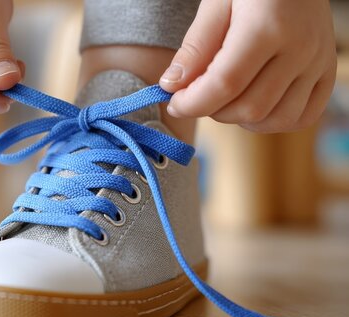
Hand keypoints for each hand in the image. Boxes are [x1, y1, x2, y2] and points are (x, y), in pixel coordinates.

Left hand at [159, 0, 336, 132]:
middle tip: (198, 95)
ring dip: (240, 120)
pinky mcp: (327, 71)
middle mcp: (299, 48)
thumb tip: (172, 86)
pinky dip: (273, 121)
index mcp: (267, 27)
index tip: (173, 103)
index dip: (192, 103)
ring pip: (276, 119)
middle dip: (212, 111)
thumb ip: (195, 46)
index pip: (224, 84)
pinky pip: (303, 117)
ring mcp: (318, 62)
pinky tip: (253, 104)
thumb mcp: (216, 3)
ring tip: (225, 99)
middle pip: (250, 108)